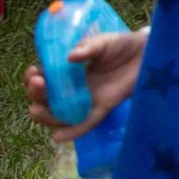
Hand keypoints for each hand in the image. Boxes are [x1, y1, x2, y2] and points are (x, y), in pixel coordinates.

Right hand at [25, 27, 147, 139]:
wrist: (145, 52)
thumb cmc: (120, 45)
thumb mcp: (102, 42)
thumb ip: (87, 47)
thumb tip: (70, 57)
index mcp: (67, 71)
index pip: (42, 78)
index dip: (32, 78)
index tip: (33, 72)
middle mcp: (73, 88)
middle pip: (47, 99)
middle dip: (36, 94)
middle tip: (37, 84)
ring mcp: (87, 100)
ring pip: (61, 115)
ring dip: (46, 115)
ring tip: (36, 110)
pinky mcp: (104, 107)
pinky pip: (86, 123)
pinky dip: (72, 131)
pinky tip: (57, 136)